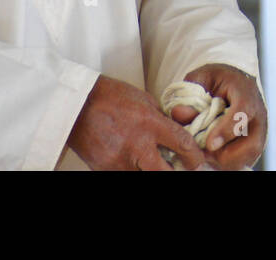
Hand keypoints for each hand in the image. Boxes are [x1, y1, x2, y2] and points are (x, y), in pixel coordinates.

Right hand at [68, 74, 207, 170]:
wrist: (76, 105)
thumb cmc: (110, 97)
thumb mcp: (144, 101)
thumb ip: (160, 120)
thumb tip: (175, 134)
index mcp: (149, 123)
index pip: (181, 144)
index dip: (195, 157)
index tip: (199, 163)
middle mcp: (136, 145)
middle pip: (165, 172)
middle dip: (175, 173)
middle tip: (180, 170)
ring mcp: (118, 160)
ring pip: (144, 177)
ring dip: (151, 172)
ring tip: (151, 163)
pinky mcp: (104, 170)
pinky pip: (124, 176)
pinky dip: (132, 171)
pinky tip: (134, 163)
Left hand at [169, 63, 266, 169]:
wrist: (234, 82)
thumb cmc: (216, 80)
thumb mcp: (200, 79)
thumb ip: (189, 95)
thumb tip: (179, 113)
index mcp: (245, 91)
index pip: (242, 112)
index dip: (226, 130)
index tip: (209, 144)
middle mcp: (258, 113)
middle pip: (252, 143)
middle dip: (227, 154)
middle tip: (205, 151)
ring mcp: (259, 130)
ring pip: (249, 156)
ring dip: (226, 160)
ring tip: (207, 152)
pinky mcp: (255, 143)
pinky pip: (245, 160)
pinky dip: (228, 162)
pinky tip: (213, 155)